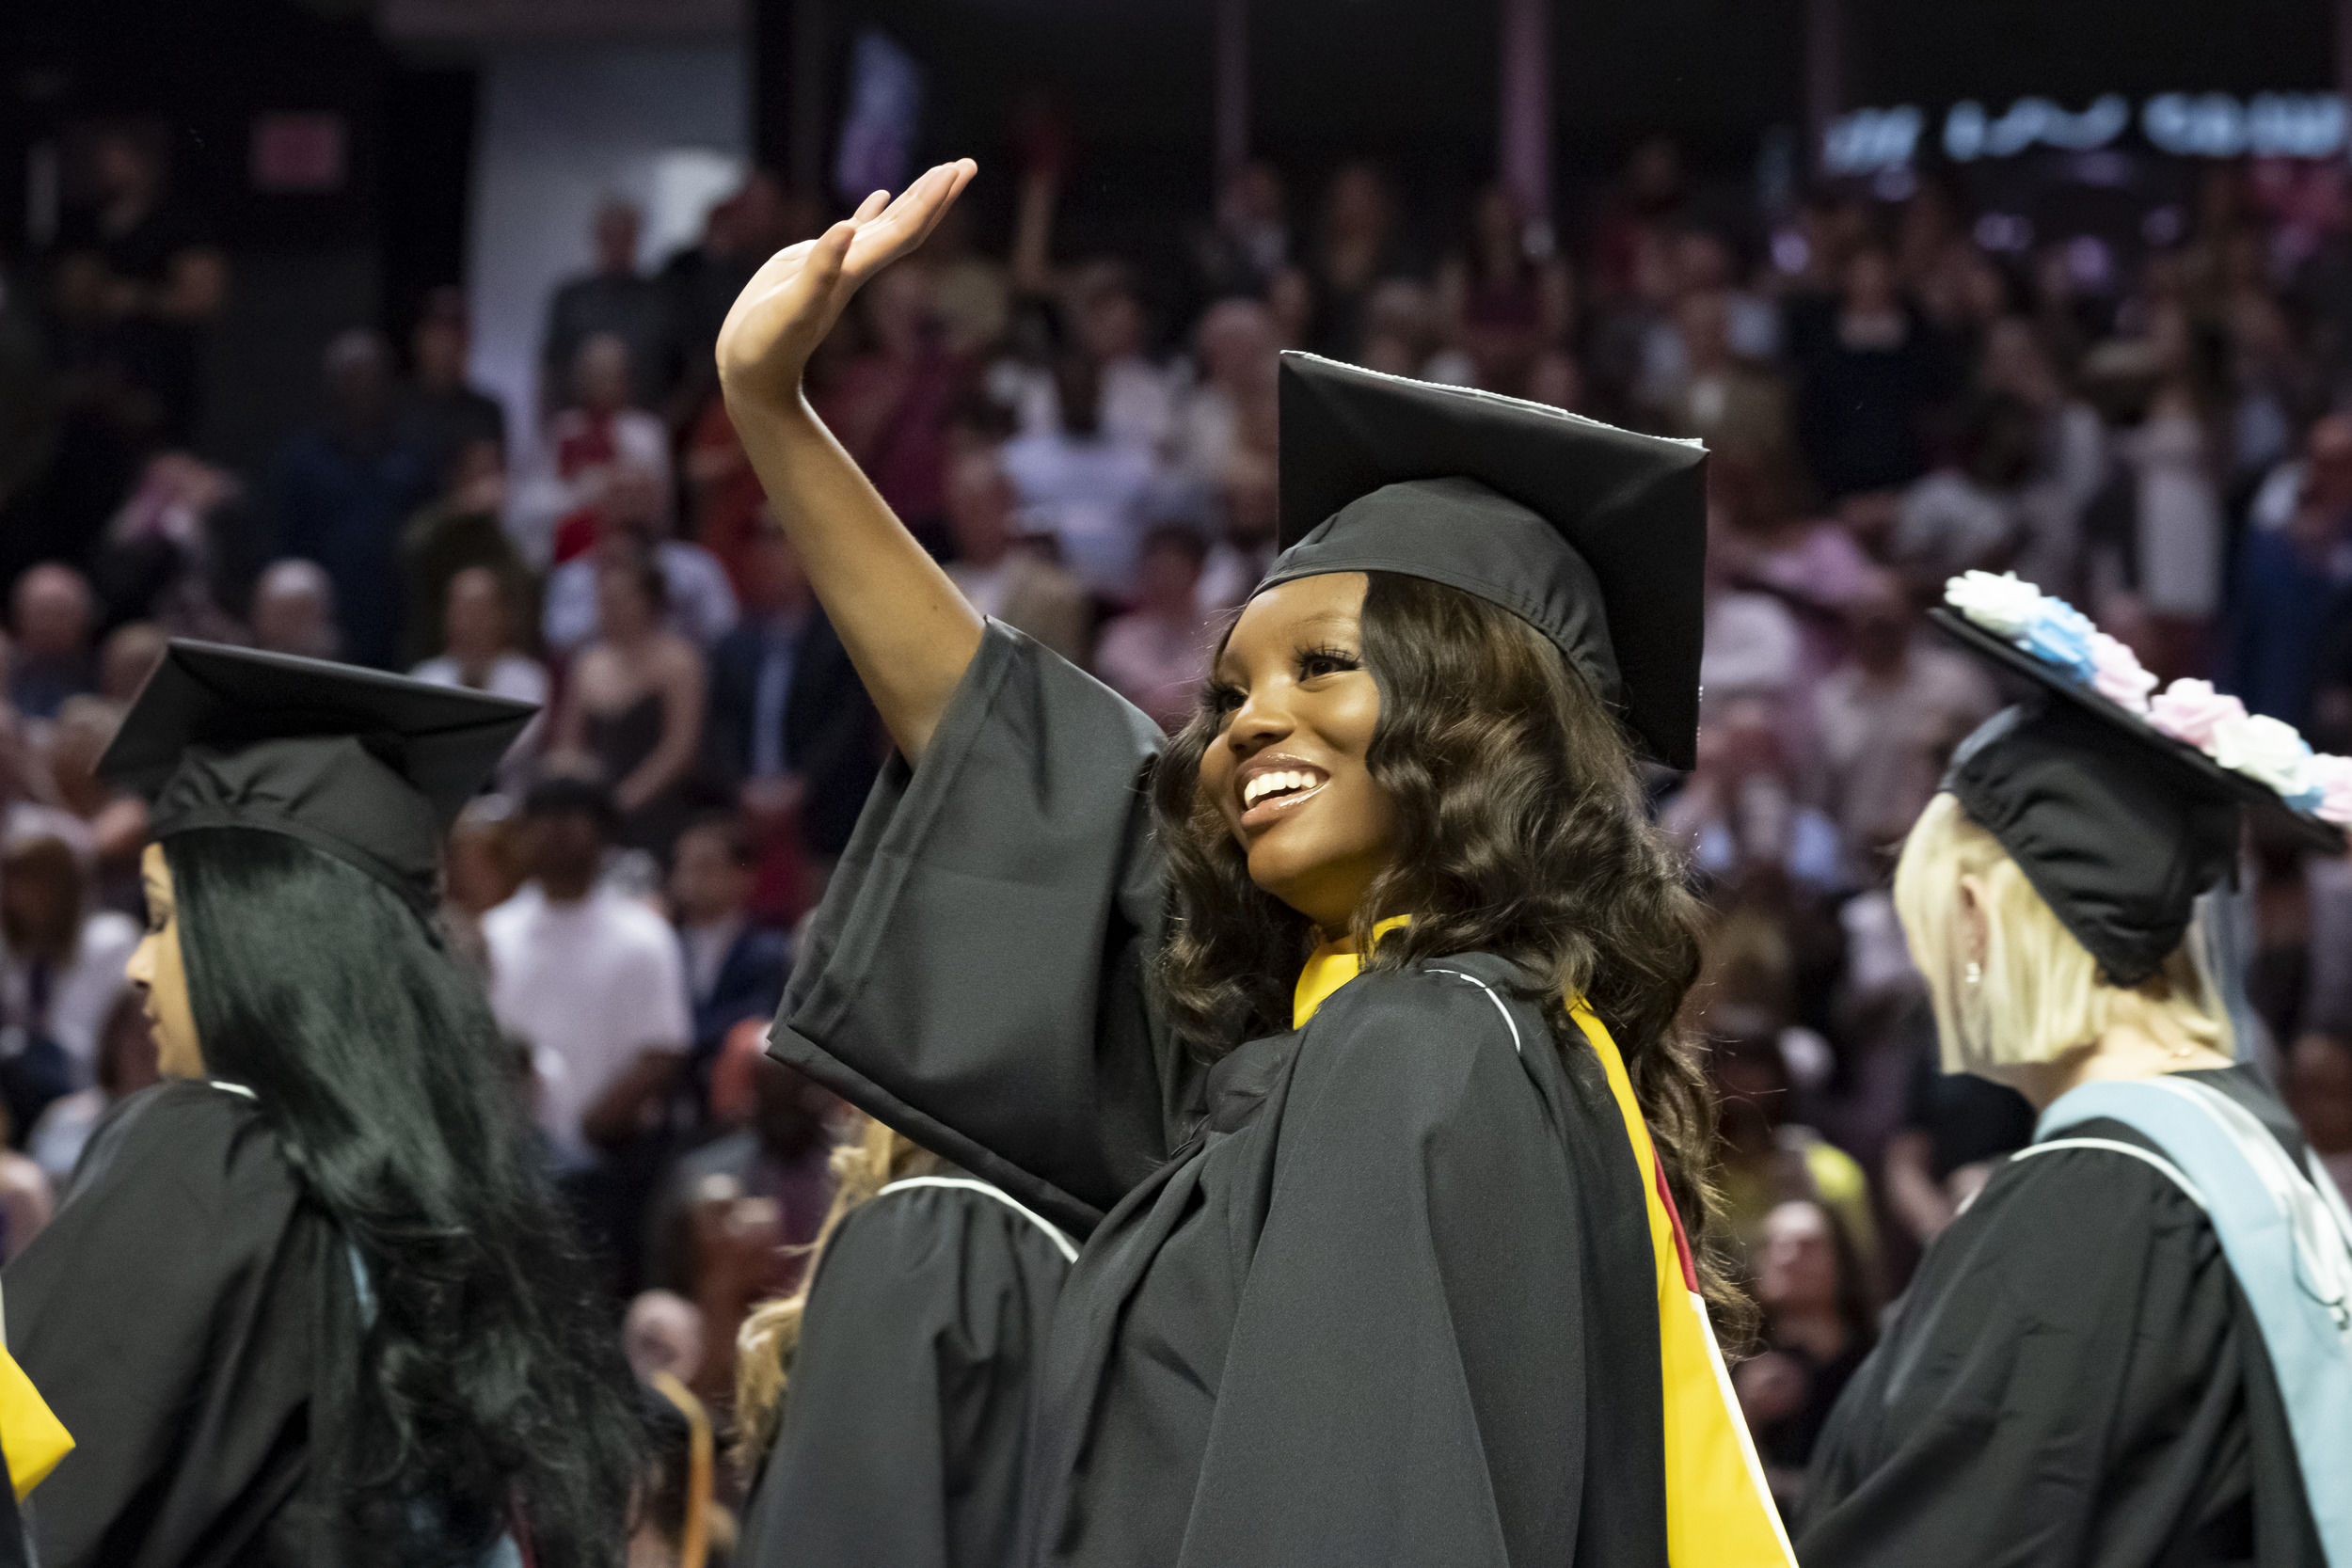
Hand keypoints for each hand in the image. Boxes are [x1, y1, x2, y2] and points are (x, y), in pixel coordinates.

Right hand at [716, 159, 977, 414]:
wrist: (755, 375)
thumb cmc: (769, 348)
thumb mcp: (791, 308)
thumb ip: (819, 271)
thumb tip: (846, 230)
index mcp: (856, 271)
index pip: (905, 231)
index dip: (930, 201)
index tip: (955, 171)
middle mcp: (856, 266)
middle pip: (909, 225)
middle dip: (938, 194)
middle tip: (969, 163)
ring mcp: (839, 264)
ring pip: (888, 225)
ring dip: (915, 198)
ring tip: (940, 171)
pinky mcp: (816, 263)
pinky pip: (855, 231)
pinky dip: (871, 210)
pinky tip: (882, 195)